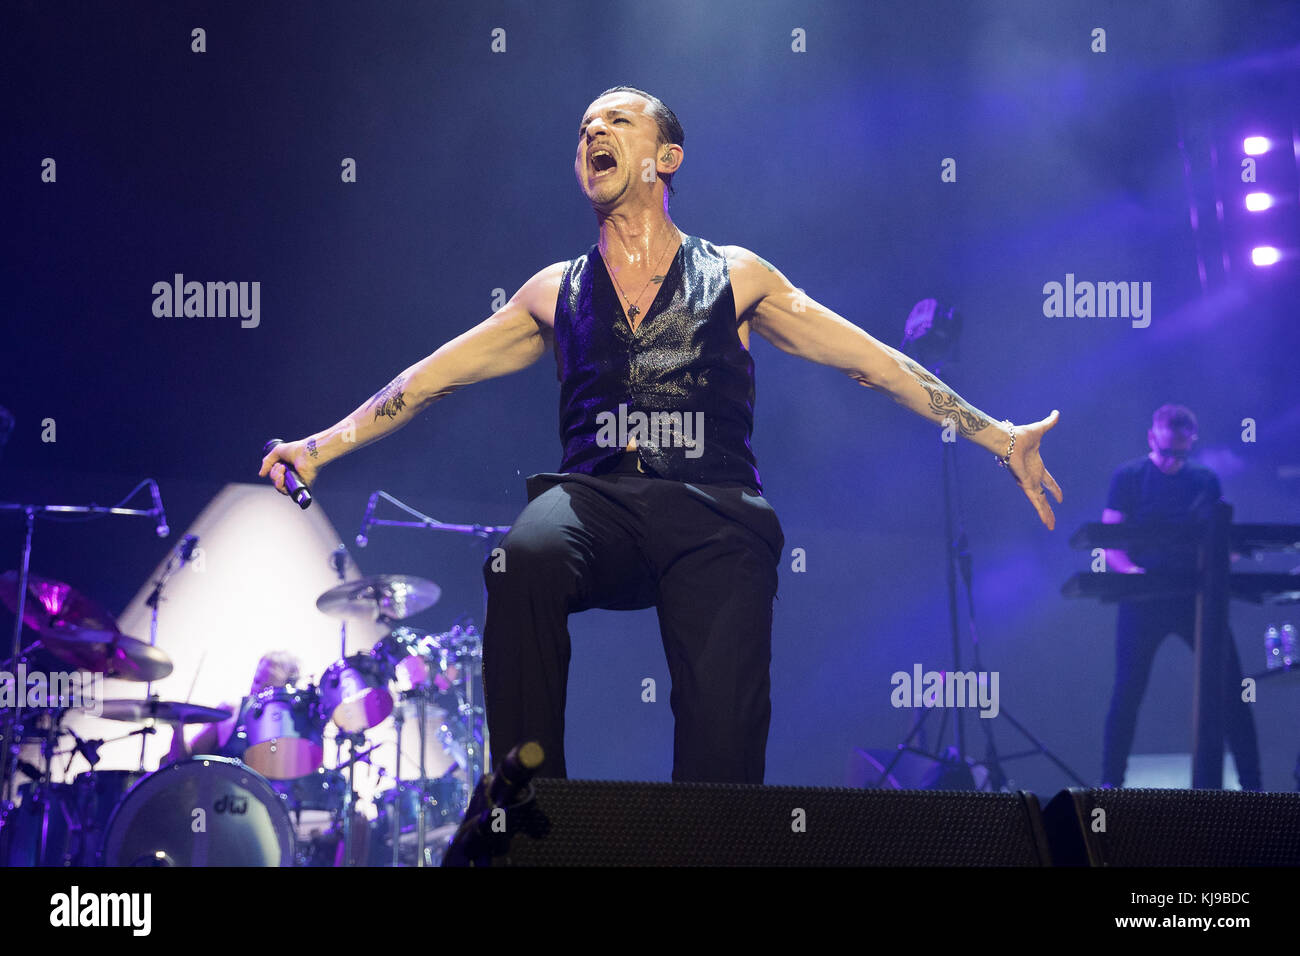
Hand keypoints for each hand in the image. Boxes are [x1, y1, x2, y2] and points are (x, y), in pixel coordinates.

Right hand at [258, 438, 319, 495]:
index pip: (275, 477)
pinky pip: (288, 493)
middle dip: (274, 475)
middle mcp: (292, 477)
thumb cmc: (295, 450)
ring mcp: (297, 482)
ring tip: (283, 469)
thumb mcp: (276, 452)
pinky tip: (283, 478)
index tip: (278, 463)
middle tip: (282, 466)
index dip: (272, 472)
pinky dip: (281, 486)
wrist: (306, 452)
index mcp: (288, 469)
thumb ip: (267, 462)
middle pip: (276, 483)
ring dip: (277, 479)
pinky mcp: (301, 487)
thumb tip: (261, 475)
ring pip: (280, 488)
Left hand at [1004, 410, 1062, 529]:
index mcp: (1037, 467)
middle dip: (1048, 509)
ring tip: (1051, 526)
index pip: (1048, 481)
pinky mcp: (1025, 484)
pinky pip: (1034, 501)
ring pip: (1039, 503)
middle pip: (1043, 497)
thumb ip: (1049, 423)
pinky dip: (1041, 511)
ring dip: (1046, 515)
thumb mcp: (1040, 430)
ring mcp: (1028, 482)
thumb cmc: (1020, 435)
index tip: (1060, 498)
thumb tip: (1056, 413)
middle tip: (1053, 521)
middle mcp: (1032, 476)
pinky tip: (1046, 521)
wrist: (1008, 439)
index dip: (1054, 489)